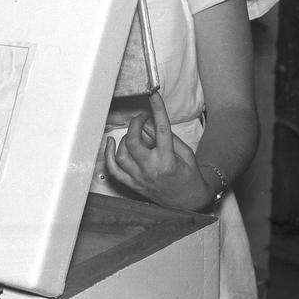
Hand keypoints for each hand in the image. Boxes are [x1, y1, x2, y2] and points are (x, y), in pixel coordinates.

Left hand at [104, 91, 211, 210]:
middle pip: (133, 141)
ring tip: (134, 133)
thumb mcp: (185, 153)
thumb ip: (167, 137)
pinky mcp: (133, 185)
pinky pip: (114, 170)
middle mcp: (151, 169)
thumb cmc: (189, 176)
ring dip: (125, 138)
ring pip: (122, 153)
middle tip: (142, 118)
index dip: (157, 109)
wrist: (188, 202)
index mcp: (168, 160)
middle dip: (135, 123)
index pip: (161, 129)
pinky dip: (109, 155)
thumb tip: (149, 123)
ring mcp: (140, 178)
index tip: (154, 96)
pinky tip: (110, 143)